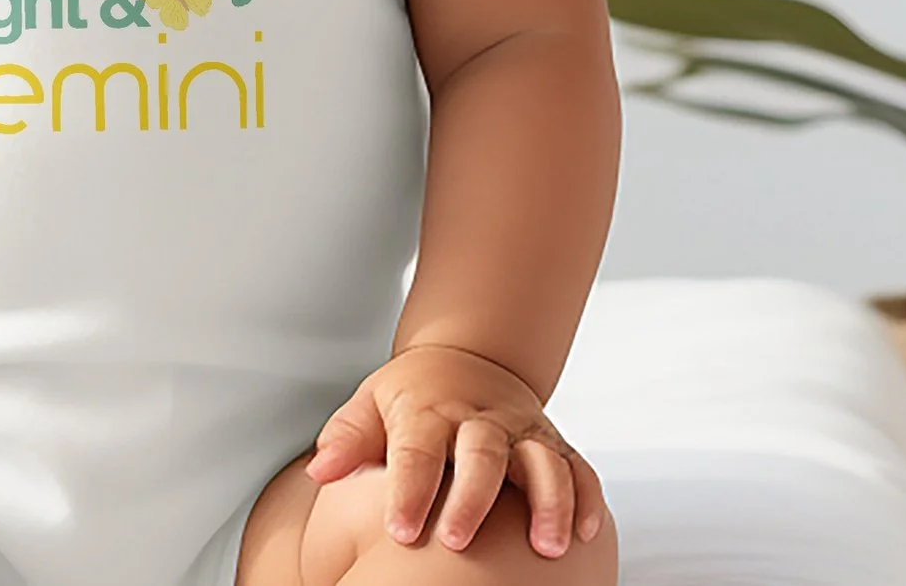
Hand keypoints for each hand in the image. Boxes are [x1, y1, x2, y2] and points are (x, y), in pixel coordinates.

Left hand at [302, 343, 605, 559]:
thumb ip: (346, 438)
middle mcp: (480, 418)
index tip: (398, 529)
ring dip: (547, 501)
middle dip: (473, 497)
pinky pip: (577, 467)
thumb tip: (320, 470)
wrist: (467, 358)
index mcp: (429, 409)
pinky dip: (585, 497)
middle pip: (481, 452)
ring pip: (541, 460)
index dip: (409, 488)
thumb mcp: (369, 404)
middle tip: (458, 541)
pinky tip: (584, 534)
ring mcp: (521, 430)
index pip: (417, 449)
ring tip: (546, 547)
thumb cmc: (411, 397)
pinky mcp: (552, 443)